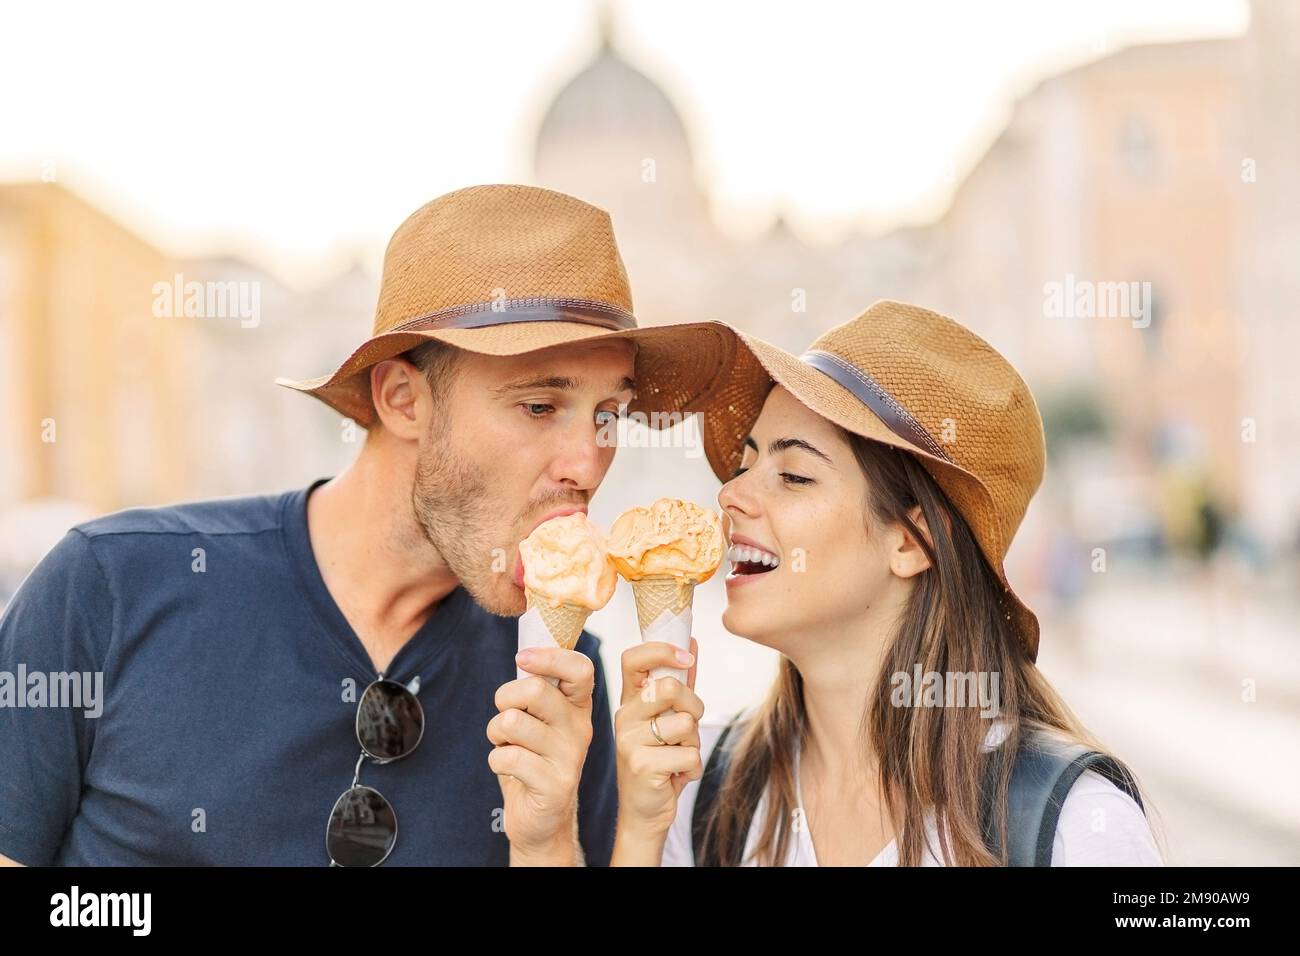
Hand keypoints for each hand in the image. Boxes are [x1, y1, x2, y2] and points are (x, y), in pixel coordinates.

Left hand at [488, 646, 594, 864]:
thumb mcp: (541, 720)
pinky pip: (507, 757)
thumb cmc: (533, 759)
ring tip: (507, 746)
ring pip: (512, 722)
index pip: (580, 668)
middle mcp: (581, 728)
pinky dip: (496, 760)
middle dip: (504, 700)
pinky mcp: (555, 785)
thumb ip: (537, 689)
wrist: (542, 818)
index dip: (548, 657)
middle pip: (534, 690)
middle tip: (506, 719)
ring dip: (496, 734)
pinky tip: (509, 770)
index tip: (522, 659)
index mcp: (579, 706)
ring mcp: (570, 757)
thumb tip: (525, 654)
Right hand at [612, 639, 702, 860]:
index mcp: (629, 700)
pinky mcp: (641, 765)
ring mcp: (629, 740)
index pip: (634, 659)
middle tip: (687, 729)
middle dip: (693, 707)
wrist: (645, 813)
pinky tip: (675, 777)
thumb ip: (680, 682)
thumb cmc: (660, 760)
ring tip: (677, 756)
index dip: (662, 650)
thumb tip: (692, 642)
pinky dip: (693, 768)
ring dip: (693, 744)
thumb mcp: (668, 718)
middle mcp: (624, 716)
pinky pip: (690, 755)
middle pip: (669, 688)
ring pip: (685, 724)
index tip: (687, 658)